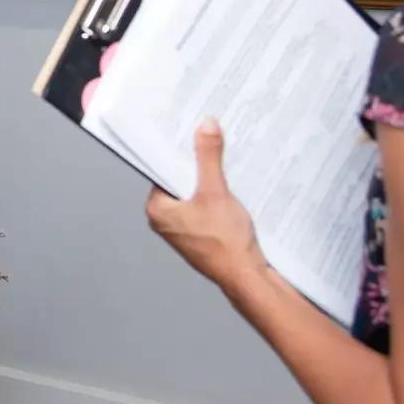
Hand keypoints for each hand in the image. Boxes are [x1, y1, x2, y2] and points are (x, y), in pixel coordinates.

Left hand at [145, 119, 266, 290]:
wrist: (246, 276)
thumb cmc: (225, 243)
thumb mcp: (216, 191)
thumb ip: (208, 157)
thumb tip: (205, 127)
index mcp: (157, 209)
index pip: (162, 168)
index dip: (177, 149)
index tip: (189, 130)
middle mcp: (165, 220)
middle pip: (179, 179)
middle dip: (196, 162)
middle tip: (209, 138)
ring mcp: (183, 229)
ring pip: (194, 192)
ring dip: (208, 178)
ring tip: (223, 158)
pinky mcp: (201, 235)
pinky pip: (205, 206)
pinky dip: (216, 194)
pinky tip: (231, 185)